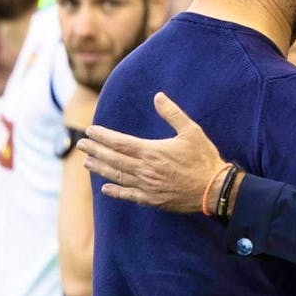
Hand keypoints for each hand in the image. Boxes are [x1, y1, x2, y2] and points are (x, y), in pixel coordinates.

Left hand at [77, 92, 226, 212]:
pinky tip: (106, 188)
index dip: (103, 136)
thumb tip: (158, 96)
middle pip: (113, 159)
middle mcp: (144, 169)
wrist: (213, 189)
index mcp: (152, 151)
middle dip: (95, 151)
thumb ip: (173, 113)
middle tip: (81, 145)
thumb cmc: (204, 158)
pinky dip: (115, 191)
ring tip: (87, 163)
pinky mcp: (152, 199)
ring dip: (100, 169)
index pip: (119, 142)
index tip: (90, 131)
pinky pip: (128, 195)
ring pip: (117, 176)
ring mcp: (146, 186)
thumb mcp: (191, 131)